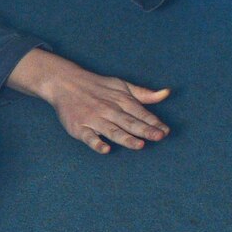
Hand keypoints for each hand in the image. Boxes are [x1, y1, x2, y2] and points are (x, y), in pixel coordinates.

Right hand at [46, 62, 169, 153]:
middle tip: (159, 137)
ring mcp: (93, 118)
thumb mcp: (121, 86)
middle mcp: (109, 109)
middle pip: (129, 122)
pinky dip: (96, 143)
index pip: (140, 113)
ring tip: (139, 145)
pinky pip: (88, 136)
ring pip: (112, 130)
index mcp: (121, 100)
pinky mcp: (78, 126)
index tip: (165, 131)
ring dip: (126, 138)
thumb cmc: (98, 86)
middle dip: (144, 130)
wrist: (64, 82)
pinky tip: (106, 149)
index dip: (153, 122)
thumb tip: (167, 93)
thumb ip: (144, 94)